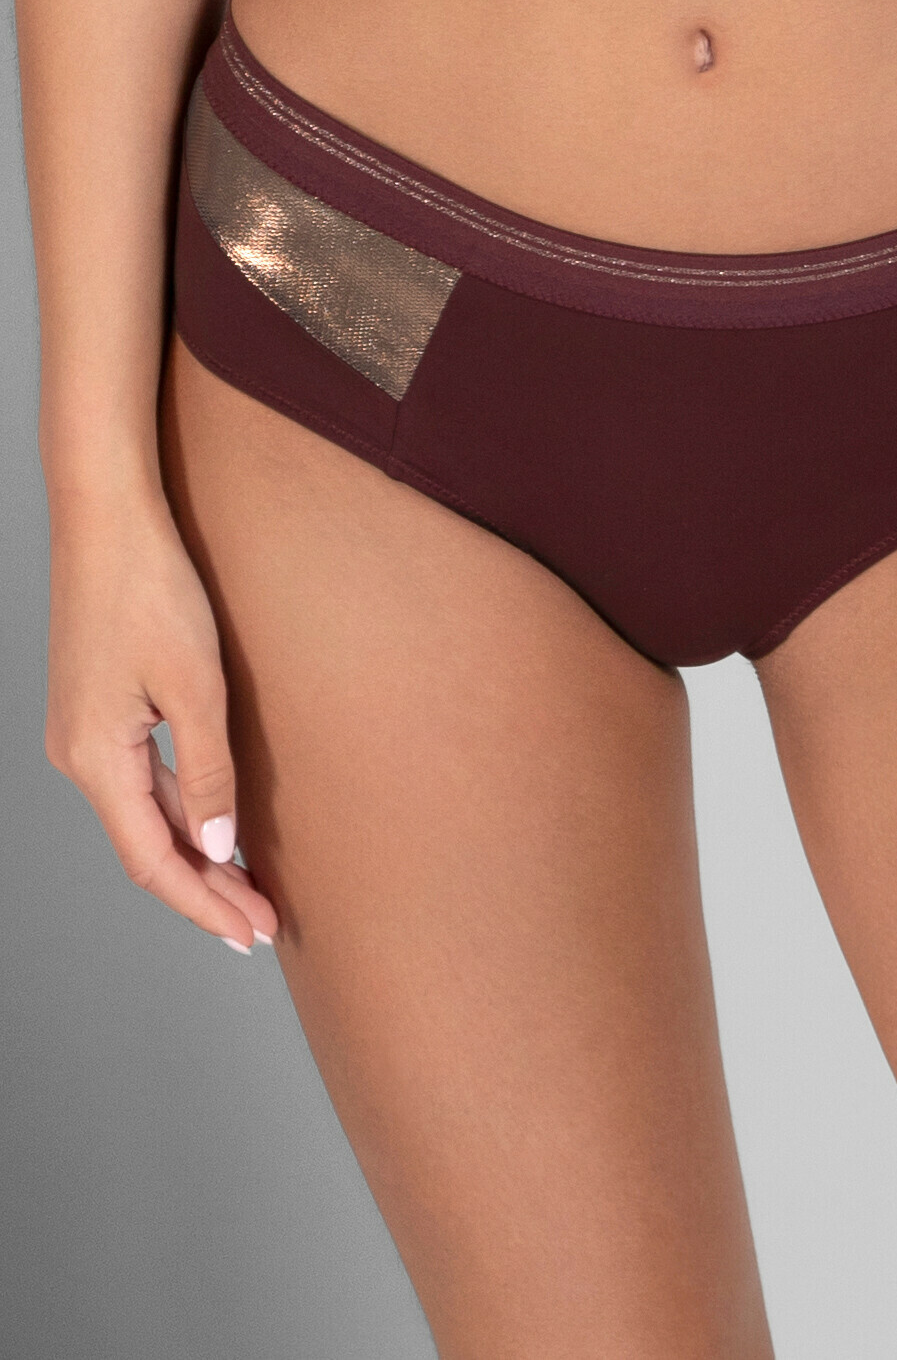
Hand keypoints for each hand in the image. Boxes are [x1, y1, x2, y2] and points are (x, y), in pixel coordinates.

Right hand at [43, 485, 277, 953]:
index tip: (250, 932)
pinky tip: (212, 827)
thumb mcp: (197, 687)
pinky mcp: (98, 709)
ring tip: (246, 889)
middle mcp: (79, 756)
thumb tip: (218, 845)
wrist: (110, 521)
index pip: (153, 862)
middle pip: (146, 847)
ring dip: (194, 855)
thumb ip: (208, 772)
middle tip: (261, 924)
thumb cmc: (153, 590)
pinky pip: (140, 782)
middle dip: (205, 891)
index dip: (203, 903)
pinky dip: (178, 813)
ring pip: (143, 817)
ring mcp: (84, 733)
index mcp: (96, 759)